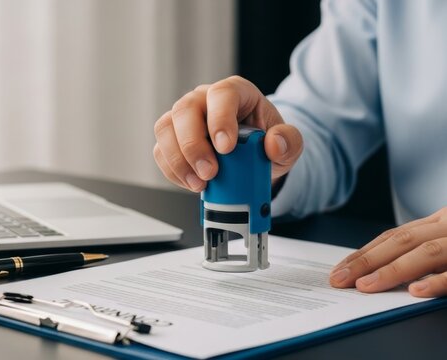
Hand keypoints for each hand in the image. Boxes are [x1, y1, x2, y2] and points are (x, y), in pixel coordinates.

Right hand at [153, 76, 302, 191]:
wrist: (253, 158)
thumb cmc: (266, 143)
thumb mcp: (288, 143)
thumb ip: (289, 141)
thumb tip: (274, 144)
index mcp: (234, 92)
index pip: (221, 94)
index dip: (220, 119)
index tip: (226, 148)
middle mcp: (203, 100)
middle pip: (185, 110)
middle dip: (193, 145)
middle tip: (210, 173)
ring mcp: (183, 119)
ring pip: (165, 128)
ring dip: (178, 160)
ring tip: (199, 184)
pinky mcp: (171, 139)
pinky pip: (160, 151)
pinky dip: (172, 171)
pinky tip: (191, 183)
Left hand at [330, 207, 446, 296]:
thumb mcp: (445, 238)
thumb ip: (422, 249)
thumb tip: (380, 271)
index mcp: (439, 222)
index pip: (394, 237)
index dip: (365, 253)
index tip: (339, 270)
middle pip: (402, 242)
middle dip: (367, 261)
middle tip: (340, 280)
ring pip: (426, 252)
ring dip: (392, 270)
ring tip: (365, 286)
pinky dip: (436, 282)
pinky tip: (415, 291)